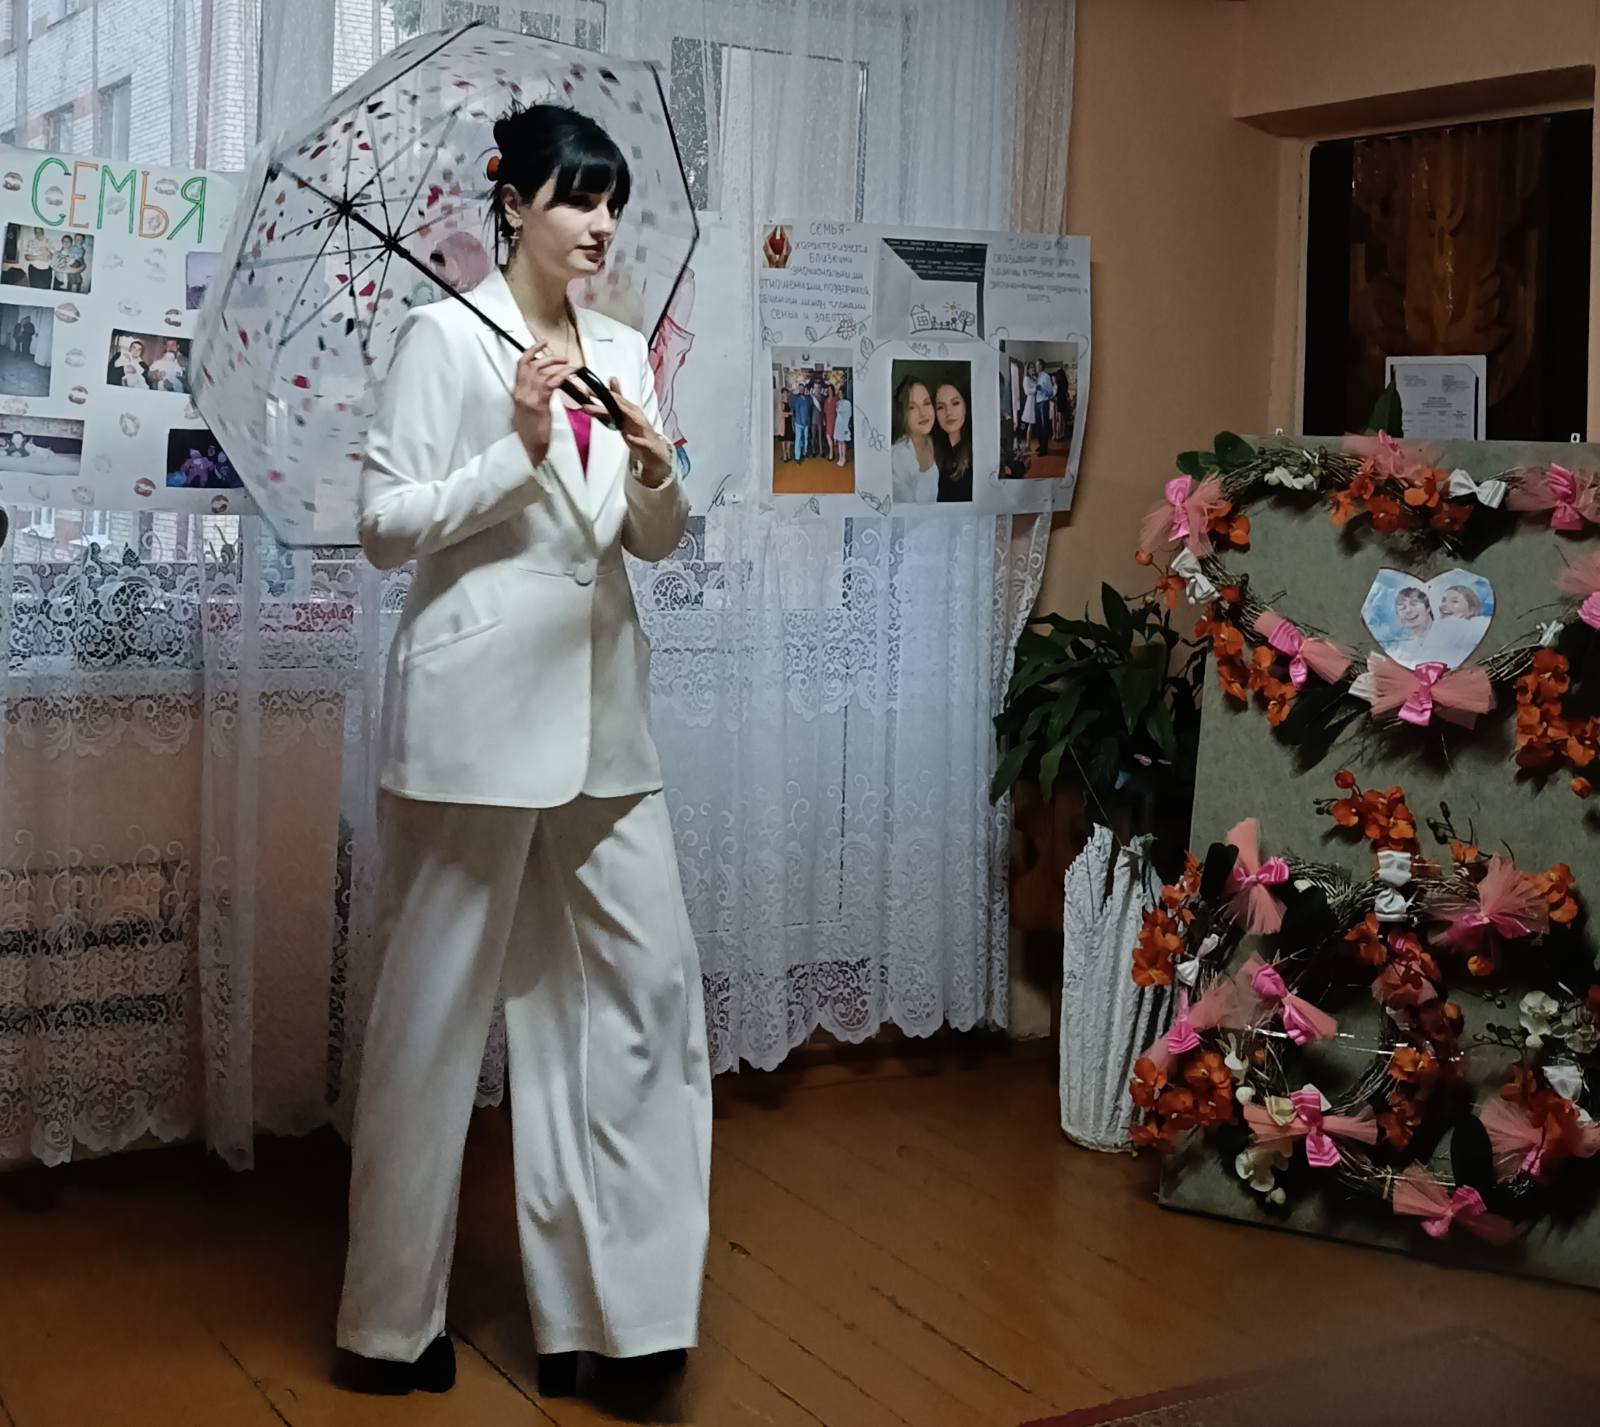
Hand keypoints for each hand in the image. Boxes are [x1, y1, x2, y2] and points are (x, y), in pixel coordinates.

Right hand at [512, 344, 580, 464]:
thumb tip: (546, 387)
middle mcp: (521, 392)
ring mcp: (528, 397)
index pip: (521, 365)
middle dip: (547, 356)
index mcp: (518, 393)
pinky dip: (562, 375)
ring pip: (542, 371)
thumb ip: (536, 396)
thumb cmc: (532, 434)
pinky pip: (551, 383)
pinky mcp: (538, 404)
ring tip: (569, 364)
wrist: (528, 449)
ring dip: (557, 364)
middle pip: (532, 364)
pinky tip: (570, 374)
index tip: (541, 344)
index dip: (531, 351)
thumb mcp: (529, 411)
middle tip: (562, 357)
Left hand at [582, 377, 672, 486]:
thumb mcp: (625, 416)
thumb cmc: (638, 432)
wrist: (655, 452)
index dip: (601, 394)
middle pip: (621, 406)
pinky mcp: (648, 444)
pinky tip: (630, 438)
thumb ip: (616, 401)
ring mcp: (643, 429)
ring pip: (633, 420)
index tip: (586, 390)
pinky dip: (636, 440)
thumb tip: (612, 379)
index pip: (615, 399)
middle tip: (589, 399)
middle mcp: (636, 416)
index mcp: (630, 410)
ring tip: (612, 410)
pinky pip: (642, 441)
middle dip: (607, 401)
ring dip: (623, 415)